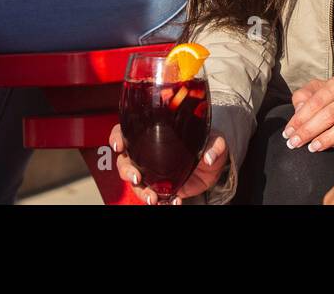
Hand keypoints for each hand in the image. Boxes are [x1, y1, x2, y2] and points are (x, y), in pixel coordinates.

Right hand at [109, 123, 227, 204]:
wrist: (213, 165)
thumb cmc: (209, 144)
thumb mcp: (215, 140)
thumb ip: (215, 145)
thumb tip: (209, 158)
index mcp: (153, 132)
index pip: (126, 130)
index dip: (118, 137)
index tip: (119, 145)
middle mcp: (146, 151)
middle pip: (125, 160)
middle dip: (127, 171)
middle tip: (136, 178)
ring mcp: (151, 170)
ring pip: (135, 181)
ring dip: (140, 191)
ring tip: (153, 198)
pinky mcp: (160, 186)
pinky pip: (151, 194)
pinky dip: (158, 201)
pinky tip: (171, 202)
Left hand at [284, 74, 333, 152]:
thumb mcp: (320, 90)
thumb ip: (305, 97)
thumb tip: (298, 111)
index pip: (317, 100)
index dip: (301, 118)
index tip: (288, 132)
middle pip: (331, 113)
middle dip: (310, 130)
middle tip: (295, 143)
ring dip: (328, 138)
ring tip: (313, 148)